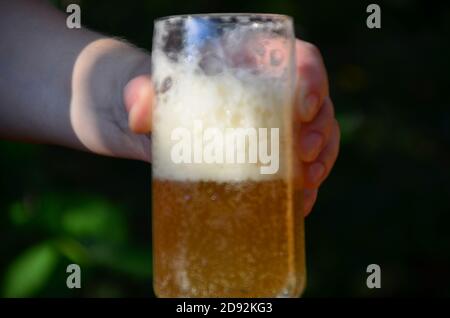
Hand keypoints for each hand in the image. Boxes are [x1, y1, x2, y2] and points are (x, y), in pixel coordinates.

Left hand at [122, 39, 339, 215]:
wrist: (159, 125)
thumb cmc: (163, 97)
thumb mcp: (152, 92)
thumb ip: (142, 95)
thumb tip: (139, 115)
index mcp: (256, 62)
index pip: (300, 60)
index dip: (312, 80)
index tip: (302, 107)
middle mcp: (276, 93)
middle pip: (318, 104)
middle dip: (319, 130)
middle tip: (302, 152)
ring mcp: (279, 127)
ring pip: (318, 137)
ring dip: (321, 160)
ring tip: (307, 182)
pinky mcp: (274, 157)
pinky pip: (303, 169)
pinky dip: (306, 187)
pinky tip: (299, 205)